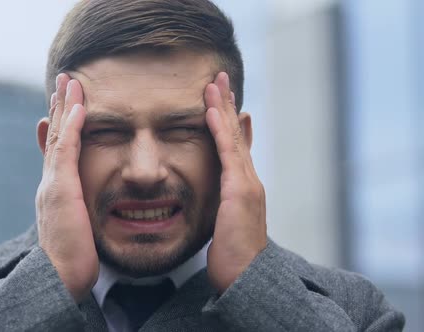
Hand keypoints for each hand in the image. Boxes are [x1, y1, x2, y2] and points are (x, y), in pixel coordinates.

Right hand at [35, 73, 98, 302]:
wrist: (59, 278)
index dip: (63, 126)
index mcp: (57, 191)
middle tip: (65, 82)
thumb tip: (87, 210)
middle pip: (56, 137)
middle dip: (60, 108)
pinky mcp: (60, 189)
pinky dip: (73, 126)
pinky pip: (67, 150)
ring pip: (59, 137)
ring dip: (65, 107)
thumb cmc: (73, 260)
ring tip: (70, 82)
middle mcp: (51, 183)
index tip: (68, 106)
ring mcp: (53, 184)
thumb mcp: (78, 230)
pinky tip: (80, 106)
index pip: (60, 151)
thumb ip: (81, 213)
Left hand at [205, 72, 266, 292]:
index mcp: (243, 188)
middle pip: (237, 134)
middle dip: (228, 105)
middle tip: (220, 79)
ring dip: (223, 107)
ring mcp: (247, 184)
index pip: (236, 148)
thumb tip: (219, 204)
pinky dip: (220, 129)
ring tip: (215, 82)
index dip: (230, 123)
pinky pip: (227, 152)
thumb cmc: (234, 259)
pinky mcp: (240, 191)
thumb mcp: (226, 228)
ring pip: (234, 137)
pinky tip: (211, 109)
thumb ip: (223, 210)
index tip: (225, 103)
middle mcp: (248, 181)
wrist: (247, 280)